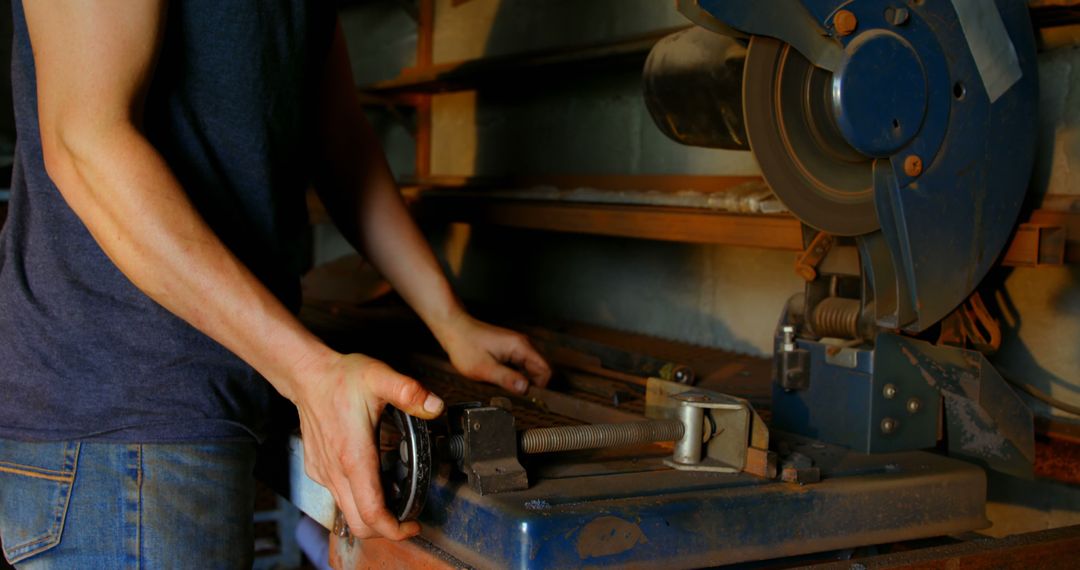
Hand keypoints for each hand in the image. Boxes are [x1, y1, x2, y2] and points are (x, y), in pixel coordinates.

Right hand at [292, 352, 443, 539]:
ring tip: (396, 500)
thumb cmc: (342, 378)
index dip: (393, 529)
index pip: (371, 511)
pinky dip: (357, 500)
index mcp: (354, 456)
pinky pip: (338, 497)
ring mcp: (324, 472)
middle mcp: (335, 470)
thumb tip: (434, 406)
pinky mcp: (317, 470)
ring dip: (371, 515)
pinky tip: (373, 481)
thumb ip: (409, 392)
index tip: (412, 526)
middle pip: (359, 523)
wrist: (308, 376)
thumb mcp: (380, 377)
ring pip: (347, 513)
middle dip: (385, 530)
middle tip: (408, 520)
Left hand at [434, 313, 551, 393]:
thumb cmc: (466, 346)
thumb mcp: (485, 368)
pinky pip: (520, 366)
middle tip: (514, 396)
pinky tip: (501, 380)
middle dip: (532, 385)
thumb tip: (526, 389)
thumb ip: (507, 379)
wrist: (454, 329)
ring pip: (530, 369)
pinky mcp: (510, 349)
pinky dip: (515, 375)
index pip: (546, 370)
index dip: (541, 387)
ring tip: (505, 388)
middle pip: (540, 370)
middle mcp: (523, 345)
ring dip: (522, 381)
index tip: (530, 399)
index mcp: (521, 347)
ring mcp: (517, 346)